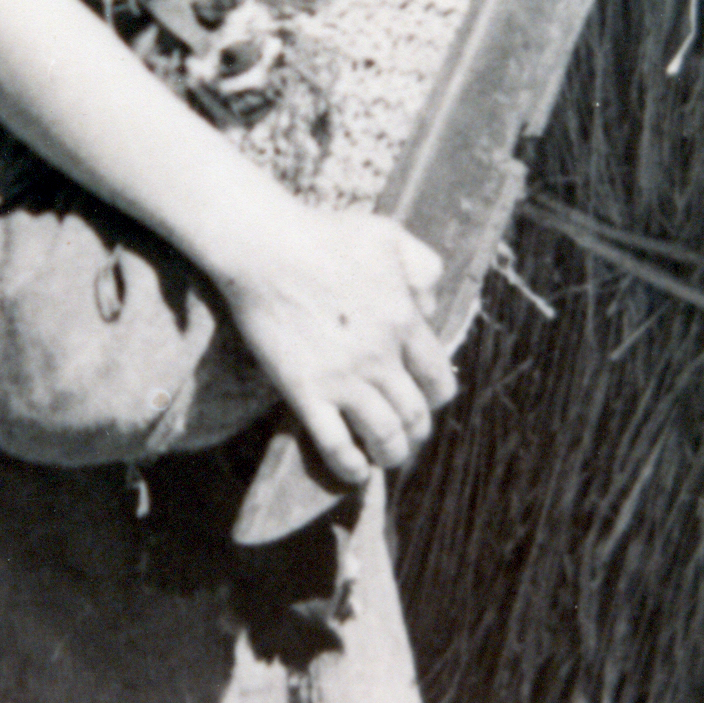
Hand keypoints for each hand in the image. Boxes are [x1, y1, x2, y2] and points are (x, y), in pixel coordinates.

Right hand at [215, 203, 457, 482]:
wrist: (264, 245)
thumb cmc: (322, 233)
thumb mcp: (387, 235)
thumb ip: (422, 265)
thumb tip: (431, 301)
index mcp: (404, 320)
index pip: (439, 380)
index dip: (435, 396)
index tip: (423, 398)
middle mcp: (381, 356)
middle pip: (416, 415)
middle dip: (416, 430)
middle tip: (405, 432)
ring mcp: (344, 377)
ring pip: (385, 437)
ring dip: (391, 454)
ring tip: (384, 455)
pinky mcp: (306, 391)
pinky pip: (336, 445)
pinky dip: (351, 467)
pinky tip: (353, 469)